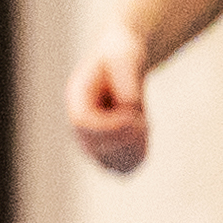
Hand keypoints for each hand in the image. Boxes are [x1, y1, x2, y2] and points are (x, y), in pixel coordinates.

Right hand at [67, 29, 151, 174]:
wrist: (121, 60)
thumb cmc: (123, 55)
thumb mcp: (126, 58)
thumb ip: (127, 83)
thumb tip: (131, 111)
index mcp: (78, 95)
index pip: (83, 122)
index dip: (110, 126)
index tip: (135, 117)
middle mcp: (80, 121)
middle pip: (94, 147)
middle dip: (125, 139)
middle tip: (142, 120)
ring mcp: (92, 137)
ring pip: (109, 163)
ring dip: (133, 150)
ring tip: (144, 125)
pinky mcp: (108, 148)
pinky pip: (121, 166)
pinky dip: (137, 157)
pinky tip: (145, 134)